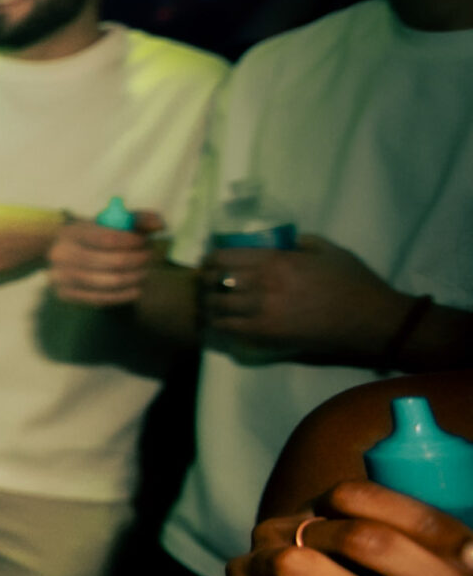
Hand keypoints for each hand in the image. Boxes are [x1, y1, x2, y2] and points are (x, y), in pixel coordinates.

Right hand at [48, 209, 165, 305]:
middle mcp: (62, 254)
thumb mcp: (109, 222)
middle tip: (150, 257)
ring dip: (136, 277)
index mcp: (72, 232)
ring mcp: (62, 277)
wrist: (62, 253)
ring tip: (146, 271)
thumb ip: (136, 219)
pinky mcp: (66, 295)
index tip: (146, 241)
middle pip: (112, 262)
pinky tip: (136, 287)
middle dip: (139, 260)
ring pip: (111, 282)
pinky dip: (125, 294)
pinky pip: (103, 299)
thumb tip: (159, 225)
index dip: (132, 241)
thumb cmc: (92, 235)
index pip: (108, 238)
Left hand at [201, 236, 409, 360]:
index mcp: (277, 259)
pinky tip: (217, 324)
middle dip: (205, 282)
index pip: (225, 256)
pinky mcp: (268, 334)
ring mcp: (264, 310)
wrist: (371, 320)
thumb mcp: (329, 250)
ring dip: (208, 304)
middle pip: (215, 280)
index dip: (210, 259)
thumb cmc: (354, 283)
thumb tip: (284, 241)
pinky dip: (218, 325)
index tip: (208, 262)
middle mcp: (264, 283)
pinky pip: (230, 329)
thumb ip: (303, 242)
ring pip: (218, 305)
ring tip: (207, 305)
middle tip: (205, 285)